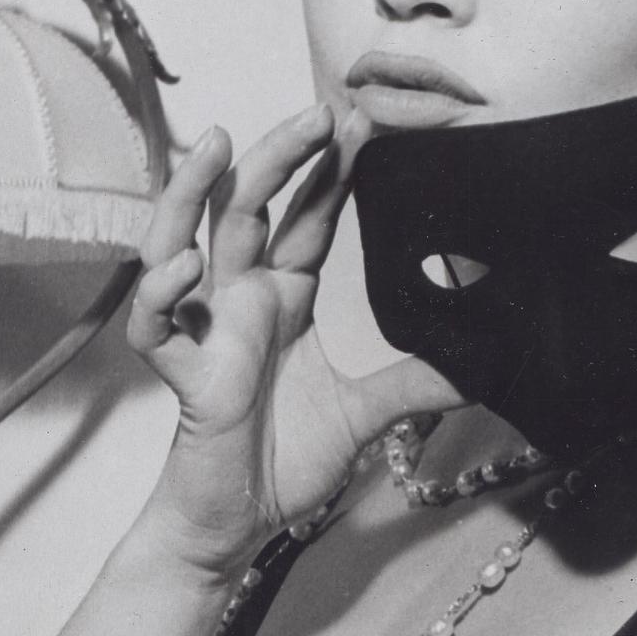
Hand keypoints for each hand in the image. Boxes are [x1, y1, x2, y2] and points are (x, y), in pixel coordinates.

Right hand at [126, 107, 460, 578]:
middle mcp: (240, 303)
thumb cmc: (282, 460)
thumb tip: (481, 368)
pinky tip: (184, 269)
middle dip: (280, 157)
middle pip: (250, 210)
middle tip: (319, 112)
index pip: (306, 220)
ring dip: (195, 193)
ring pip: (185, 244)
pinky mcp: (181, 377)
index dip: (329, 173)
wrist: (237, 524)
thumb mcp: (365, 414)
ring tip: (220, 144)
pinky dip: (160, 295)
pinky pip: (155, 329)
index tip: (360, 124)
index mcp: (284, 301)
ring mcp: (205, 333)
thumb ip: (416, 384)